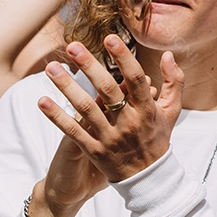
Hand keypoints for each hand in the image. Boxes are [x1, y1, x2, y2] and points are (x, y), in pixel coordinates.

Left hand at [38, 35, 183, 183]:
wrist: (149, 178)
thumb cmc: (158, 137)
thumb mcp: (172, 109)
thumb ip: (173, 80)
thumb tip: (168, 54)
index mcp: (147, 109)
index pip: (135, 79)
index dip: (123, 58)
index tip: (110, 38)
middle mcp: (128, 122)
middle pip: (107, 90)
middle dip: (89, 66)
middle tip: (73, 46)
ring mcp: (109, 137)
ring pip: (85, 109)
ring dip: (66, 87)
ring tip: (51, 68)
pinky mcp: (94, 150)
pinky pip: (73, 132)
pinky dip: (56, 116)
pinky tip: (42, 101)